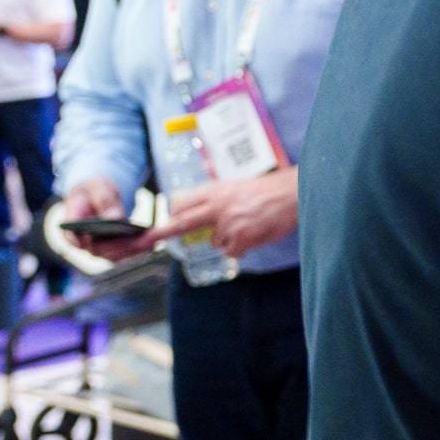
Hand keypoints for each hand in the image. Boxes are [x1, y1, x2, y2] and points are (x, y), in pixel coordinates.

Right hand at [58, 178, 151, 261]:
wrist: (97, 194)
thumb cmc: (94, 189)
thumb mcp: (98, 188)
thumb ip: (104, 200)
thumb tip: (116, 218)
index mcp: (70, 226)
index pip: (74, 238)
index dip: (88, 243)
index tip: (110, 240)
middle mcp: (81, 242)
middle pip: (99, 250)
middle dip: (123, 246)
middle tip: (144, 241)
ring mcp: (96, 248)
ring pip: (113, 255)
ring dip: (133, 251)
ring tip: (153, 242)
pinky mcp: (110, 249)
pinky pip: (123, 253)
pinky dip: (137, 249)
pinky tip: (153, 242)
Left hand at [148, 167, 300, 258]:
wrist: (293, 194)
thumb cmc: (271, 191)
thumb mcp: (239, 188)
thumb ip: (220, 200)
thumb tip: (205, 215)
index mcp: (216, 191)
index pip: (185, 205)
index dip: (173, 216)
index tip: (162, 223)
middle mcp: (217, 206)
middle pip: (184, 223)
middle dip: (163, 232)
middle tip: (147, 240)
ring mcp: (227, 224)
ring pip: (217, 241)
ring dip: (230, 239)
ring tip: (251, 226)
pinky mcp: (240, 238)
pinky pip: (233, 251)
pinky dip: (243, 247)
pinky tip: (256, 235)